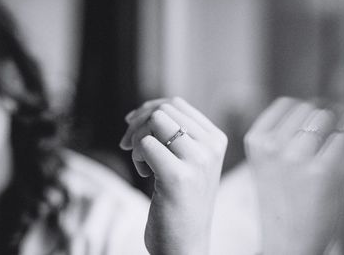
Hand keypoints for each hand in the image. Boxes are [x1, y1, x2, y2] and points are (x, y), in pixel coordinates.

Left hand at [120, 97, 226, 254]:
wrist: (185, 243)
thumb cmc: (180, 200)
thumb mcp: (188, 160)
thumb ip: (175, 134)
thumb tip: (140, 112)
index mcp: (216, 139)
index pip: (176, 104)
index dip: (148, 109)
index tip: (132, 126)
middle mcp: (212, 146)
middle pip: (163, 109)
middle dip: (137, 123)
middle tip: (127, 145)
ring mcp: (198, 160)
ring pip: (155, 121)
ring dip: (138, 139)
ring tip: (143, 162)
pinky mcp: (178, 177)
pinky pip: (145, 145)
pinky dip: (137, 157)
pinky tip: (146, 174)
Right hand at [244, 97, 343, 254]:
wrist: (287, 239)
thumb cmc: (281, 199)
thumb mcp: (266, 162)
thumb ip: (282, 133)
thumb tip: (320, 106)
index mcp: (255, 140)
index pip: (287, 103)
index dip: (303, 112)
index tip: (309, 126)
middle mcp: (272, 145)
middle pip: (309, 108)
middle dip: (320, 122)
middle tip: (321, 144)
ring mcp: (296, 156)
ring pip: (327, 119)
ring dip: (335, 132)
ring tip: (329, 153)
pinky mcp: (322, 170)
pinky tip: (337, 164)